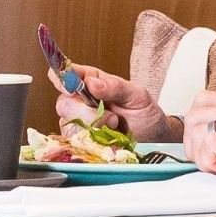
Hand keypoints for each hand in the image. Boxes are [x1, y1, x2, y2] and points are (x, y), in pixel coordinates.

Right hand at [51, 64, 172, 140]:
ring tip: (114, 129)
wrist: (153, 140)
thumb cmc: (144, 113)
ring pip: (68, 125)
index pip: (65, 74)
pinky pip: (75, 142)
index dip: (62, 79)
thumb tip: (91, 82)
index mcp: (90, 81)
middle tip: (112, 118)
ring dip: (92, 129)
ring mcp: (78, 122)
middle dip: (85, 113)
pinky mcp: (80, 141)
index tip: (71, 88)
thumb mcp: (137, 95)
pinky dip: (91, 142)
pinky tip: (105, 140)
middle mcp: (80, 101)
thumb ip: (115, 86)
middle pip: (64, 104)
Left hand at [182, 91, 215, 216]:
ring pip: (201, 127)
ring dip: (201, 154)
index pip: (204, 101)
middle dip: (192, 142)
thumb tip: (200, 140)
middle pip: (197, 112)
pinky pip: (212, 144)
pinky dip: (210, 162)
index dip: (195, 126)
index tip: (204, 149)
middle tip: (207, 163)